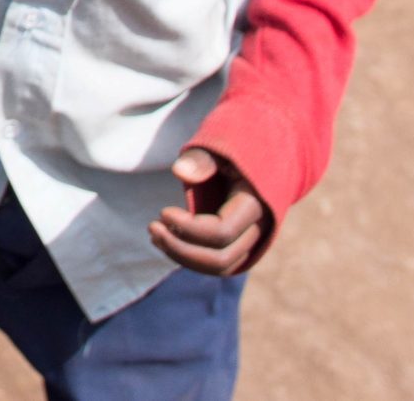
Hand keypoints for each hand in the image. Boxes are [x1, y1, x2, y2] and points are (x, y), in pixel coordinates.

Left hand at [150, 147, 270, 276]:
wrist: (261, 155)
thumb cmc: (236, 147)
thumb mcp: (221, 146)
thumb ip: (202, 159)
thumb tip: (179, 172)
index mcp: (256, 204)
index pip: (223, 232)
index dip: (189, 228)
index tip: (163, 211)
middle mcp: (259, 229)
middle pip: (221, 259)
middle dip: (182, 249)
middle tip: (152, 228)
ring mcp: (252, 241)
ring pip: (219, 267)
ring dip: (183, 257)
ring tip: (155, 236)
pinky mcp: (240, 245)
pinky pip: (217, 263)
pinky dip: (191, 258)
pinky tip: (166, 240)